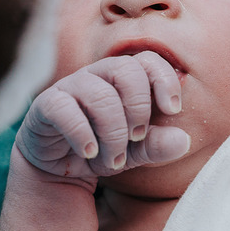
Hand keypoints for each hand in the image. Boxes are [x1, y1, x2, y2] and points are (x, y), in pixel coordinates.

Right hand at [15, 51, 189, 180]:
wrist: (58, 170)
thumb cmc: (101, 150)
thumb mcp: (134, 152)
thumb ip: (156, 145)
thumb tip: (183, 141)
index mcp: (122, 78)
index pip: (147, 60)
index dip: (164, 80)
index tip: (173, 110)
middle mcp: (97, 75)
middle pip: (125, 70)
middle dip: (138, 108)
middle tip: (137, 138)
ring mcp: (70, 87)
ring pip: (100, 96)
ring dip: (113, 133)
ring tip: (115, 159)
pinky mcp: (46, 105)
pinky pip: (65, 110)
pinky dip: (82, 134)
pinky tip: (89, 153)